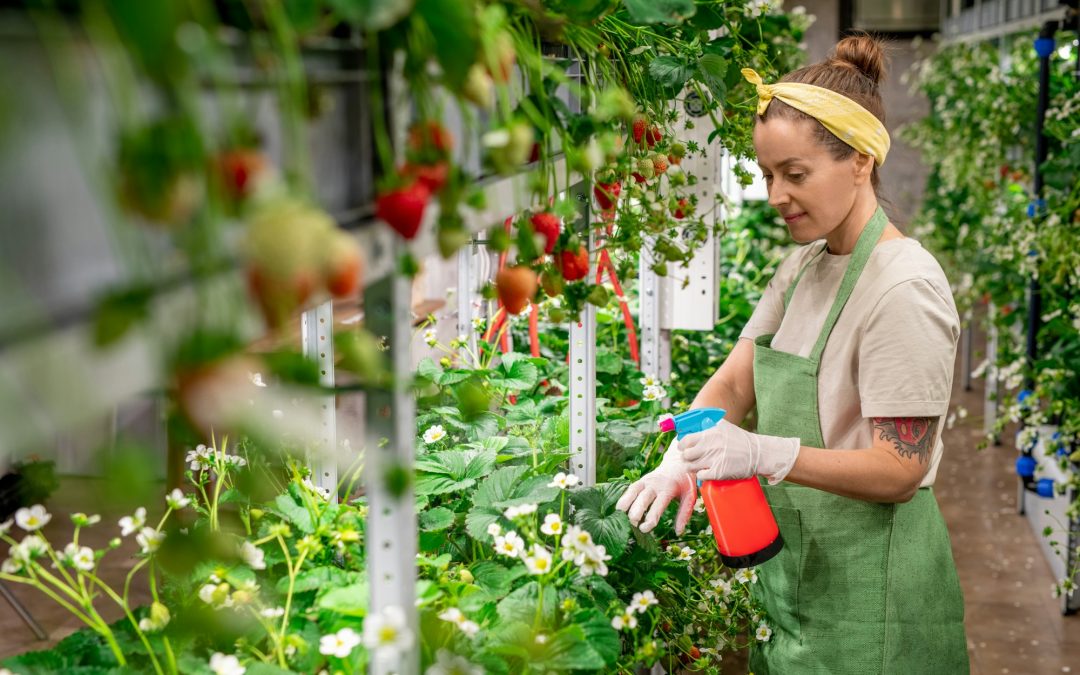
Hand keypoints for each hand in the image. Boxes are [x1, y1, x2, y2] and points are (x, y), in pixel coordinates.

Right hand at [615, 441, 697, 534]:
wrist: (678, 463)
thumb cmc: (685, 483)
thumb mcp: (690, 497)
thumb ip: (684, 514)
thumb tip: (678, 533)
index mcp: (668, 489)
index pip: (657, 506)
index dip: (650, 519)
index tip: (644, 529)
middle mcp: (655, 484)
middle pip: (642, 498)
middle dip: (635, 512)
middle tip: (633, 524)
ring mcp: (647, 480)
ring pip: (633, 490)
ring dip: (625, 503)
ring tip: (619, 515)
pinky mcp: (641, 480)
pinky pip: (630, 488)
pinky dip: (624, 497)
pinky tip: (619, 508)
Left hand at [680, 419, 799, 484]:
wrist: (758, 453)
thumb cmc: (740, 440)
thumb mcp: (724, 426)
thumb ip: (708, 425)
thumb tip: (693, 426)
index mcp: (709, 433)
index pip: (685, 441)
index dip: (682, 446)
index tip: (684, 449)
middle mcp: (710, 445)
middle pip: (685, 455)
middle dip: (686, 458)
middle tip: (691, 459)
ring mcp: (714, 459)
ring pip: (690, 466)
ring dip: (692, 467)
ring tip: (697, 466)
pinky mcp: (718, 472)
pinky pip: (700, 476)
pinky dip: (701, 475)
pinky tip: (706, 472)